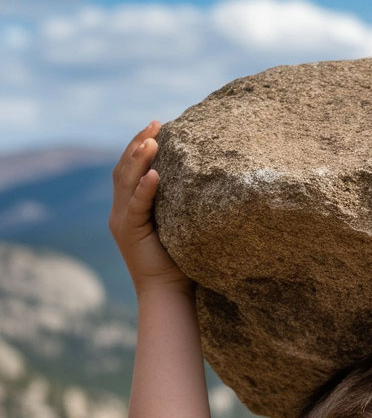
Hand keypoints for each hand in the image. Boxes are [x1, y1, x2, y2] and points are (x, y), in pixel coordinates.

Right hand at [109, 121, 190, 295]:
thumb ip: (179, 208)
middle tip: (155, 124)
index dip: (141, 147)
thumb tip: (204, 187)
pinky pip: (136, 205)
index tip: (157, 127)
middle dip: (139, 143)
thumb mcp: (178, 229)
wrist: (166, 293)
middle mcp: (120, 211)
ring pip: (126, 181)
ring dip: (139, 159)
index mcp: (130, 209)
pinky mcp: (129, 232)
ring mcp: (122, 221)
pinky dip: (145, 189)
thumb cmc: (178, 265)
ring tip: (152, 141)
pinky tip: (155, 174)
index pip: (131, 170)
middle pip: (124, 168)